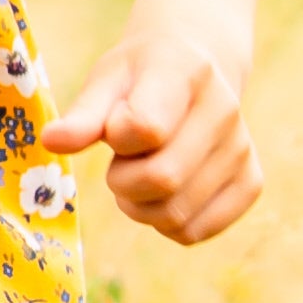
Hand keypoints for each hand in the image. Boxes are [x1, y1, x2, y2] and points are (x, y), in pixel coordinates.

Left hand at [45, 0, 260, 244]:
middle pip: (161, 179)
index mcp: (185, 73)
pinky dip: (166, 224)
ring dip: (140, 206)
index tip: (115, 126)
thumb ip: (83, 114)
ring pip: (176, 214)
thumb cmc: (138, 76)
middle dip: (122, 180)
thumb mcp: (106, 80)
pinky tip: (164, 193)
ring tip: (142, 172)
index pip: (146, 128)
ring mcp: (242, 148)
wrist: (195, 70)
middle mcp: (225, 110)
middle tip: (121, 159)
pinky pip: (196, 231)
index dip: (116, 138)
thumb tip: (51, 141)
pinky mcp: (251, 182)